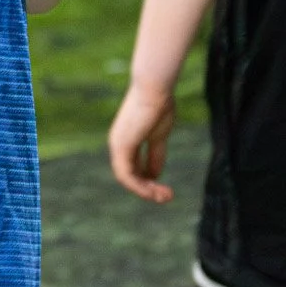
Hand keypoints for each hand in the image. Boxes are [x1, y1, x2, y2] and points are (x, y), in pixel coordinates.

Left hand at [107, 81, 177, 202]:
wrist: (155, 89)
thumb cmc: (159, 106)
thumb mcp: (159, 135)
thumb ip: (155, 154)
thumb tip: (155, 174)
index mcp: (126, 139)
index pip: (133, 167)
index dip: (149, 180)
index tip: (166, 189)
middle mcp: (118, 143)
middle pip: (130, 174)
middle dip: (148, 189)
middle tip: (167, 197)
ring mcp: (117, 144)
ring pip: (127, 178)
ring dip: (146, 191)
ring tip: (165, 197)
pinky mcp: (121, 145)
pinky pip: (126, 175)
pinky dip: (140, 186)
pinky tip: (154, 191)